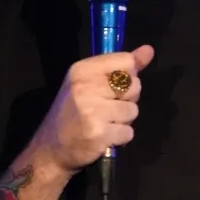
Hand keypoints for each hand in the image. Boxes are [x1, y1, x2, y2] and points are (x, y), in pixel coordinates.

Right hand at [31, 44, 154, 175]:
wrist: (51, 149)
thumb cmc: (72, 114)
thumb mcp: (89, 83)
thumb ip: (120, 66)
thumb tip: (149, 50)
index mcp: (82, 70)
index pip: (126, 61)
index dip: (128, 76)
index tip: (113, 87)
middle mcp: (86, 87)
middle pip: (134, 85)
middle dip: (127, 99)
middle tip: (107, 109)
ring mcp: (93, 111)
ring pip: (133, 110)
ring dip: (123, 120)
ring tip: (104, 124)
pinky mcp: (99, 133)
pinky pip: (129, 132)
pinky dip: (120, 138)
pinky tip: (104, 137)